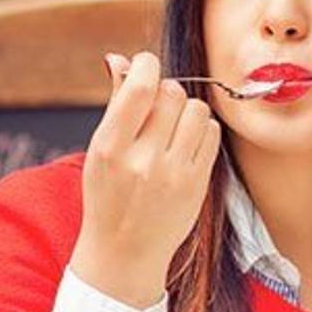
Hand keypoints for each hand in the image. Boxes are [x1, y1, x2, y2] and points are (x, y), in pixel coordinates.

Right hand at [69, 51, 221, 308]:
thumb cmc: (108, 194)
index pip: (140, 88)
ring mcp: (174, 174)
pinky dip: (201, 130)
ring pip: (197, 110)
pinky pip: (212, 133)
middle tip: (157, 108)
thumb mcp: (100, 151)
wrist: (124, 252)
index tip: (146, 67)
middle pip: (172, 93)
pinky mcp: (198, 183)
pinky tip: (185, 145)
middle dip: (166, 91)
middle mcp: (143, 161)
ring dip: (186, 110)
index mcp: (110, 148)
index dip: (146, 65)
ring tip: (172, 128)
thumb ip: (116, 103)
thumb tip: (120, 59)